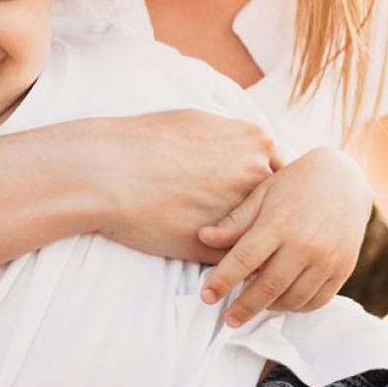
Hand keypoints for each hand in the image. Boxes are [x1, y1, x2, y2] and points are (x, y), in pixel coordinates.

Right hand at [72, 110, 280, 263]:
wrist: (106, 170)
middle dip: (271, 218)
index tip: (254, 197)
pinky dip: (236, 265)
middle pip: (281, 205)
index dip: (266, 189)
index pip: (281, 172)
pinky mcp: (222, 248)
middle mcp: (257, 174)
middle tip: (263, 230)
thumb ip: (231, 138)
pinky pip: (240, 261)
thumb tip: (242, 146)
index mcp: (255, 141)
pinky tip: (225, 265)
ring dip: (258, 245)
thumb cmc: (143, 142)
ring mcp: (242, 213)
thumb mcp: (197, 121)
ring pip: (265, 236)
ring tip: (249, 253)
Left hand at [198, 147, 370, 325]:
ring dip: (270, 308)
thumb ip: (235, 222)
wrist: (345, 179)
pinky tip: (281, 302)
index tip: (206, 297)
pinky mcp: (343, 269)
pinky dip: (297, 307)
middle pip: (268, 287)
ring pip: (293, 299)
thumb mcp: (261, 195)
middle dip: (244, 307)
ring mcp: (327, 260)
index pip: (244, 260)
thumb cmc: (294, 184)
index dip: (222, 281)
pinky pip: (317, 300)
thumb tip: (202, 238)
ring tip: (253, 306)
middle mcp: (304, 245)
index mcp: (278, 224)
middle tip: (228, 320)